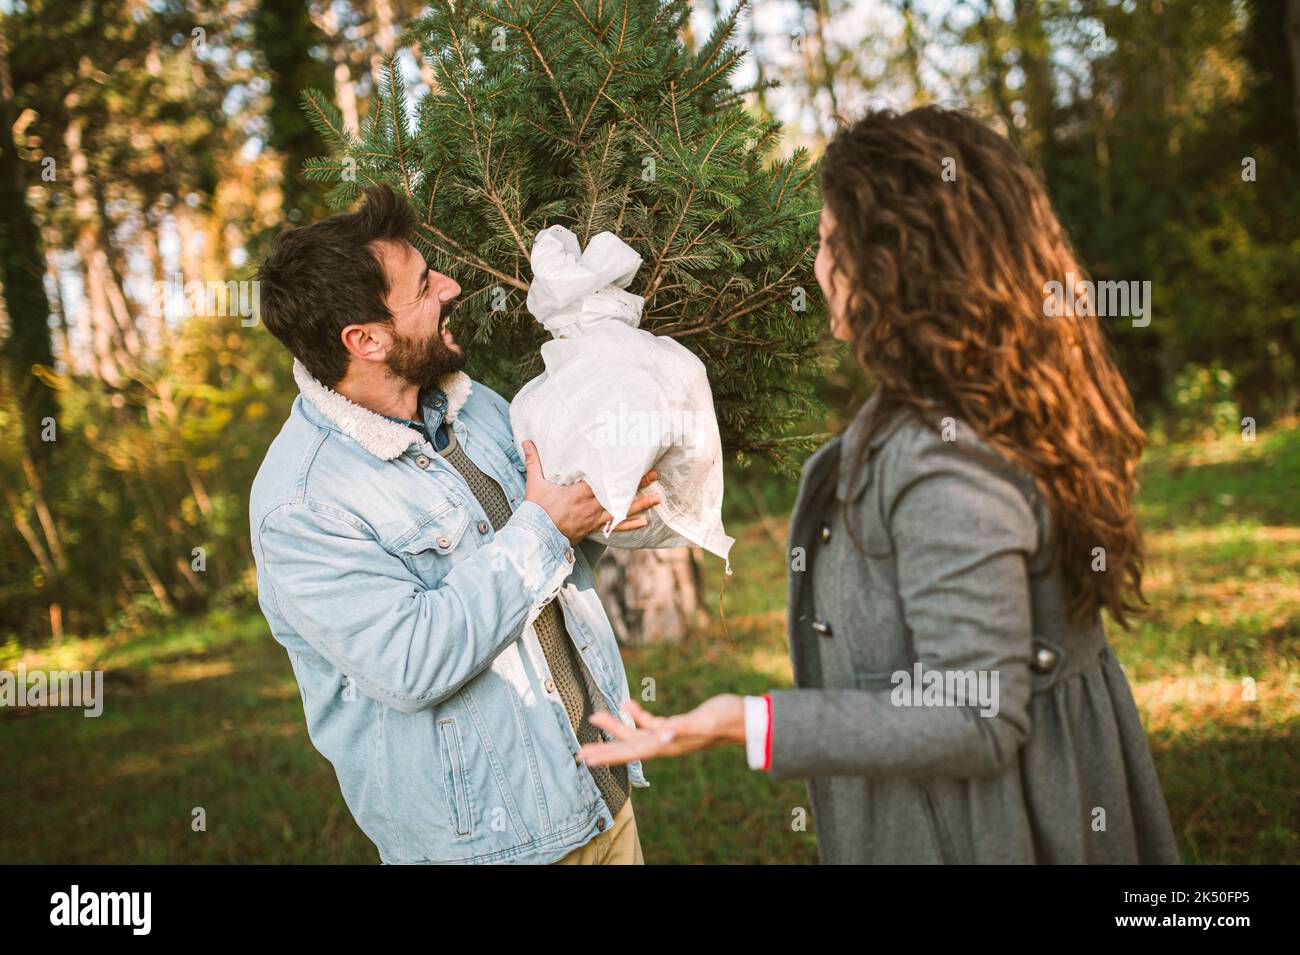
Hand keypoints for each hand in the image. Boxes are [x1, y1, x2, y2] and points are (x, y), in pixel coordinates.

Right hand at [521, 439, 659, 544]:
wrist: (537, 537)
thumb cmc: (536, 510)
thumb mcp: (535, 483)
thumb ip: (534, 461)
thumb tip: (526, 441)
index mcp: (579, 491)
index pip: (604, 477)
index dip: (619, 470)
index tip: (632, 460)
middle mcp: (591, 504)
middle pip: (619, 492)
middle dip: (638, 483)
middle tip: (655, 474)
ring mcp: (595, 517)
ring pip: (622, 509)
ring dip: (641, 503)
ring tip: (658, 498)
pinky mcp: (594, 528)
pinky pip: (615, 527)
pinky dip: (630, 525)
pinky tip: (644, 522)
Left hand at [577, 696, 745, 766]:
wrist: (744, 719)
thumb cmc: (725, 720)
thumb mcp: (702, 722)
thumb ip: (682, 728)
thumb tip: (663, 734)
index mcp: (667, 746)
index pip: (630, 752)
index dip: (607, 755)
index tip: (586, 759)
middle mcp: (665, 744)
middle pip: (628, 748)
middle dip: (604, 750)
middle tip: (580, 754)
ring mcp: (670, 736)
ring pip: (636, 735)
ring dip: (616, 727)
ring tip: (595, 719)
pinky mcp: (677, 726)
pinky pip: (651, 724)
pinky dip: (637, 716)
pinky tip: (628, 705)